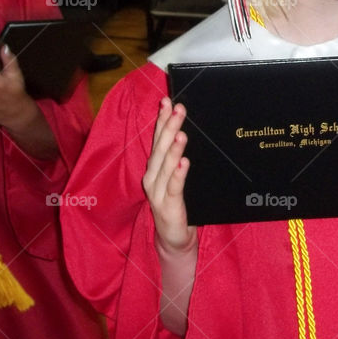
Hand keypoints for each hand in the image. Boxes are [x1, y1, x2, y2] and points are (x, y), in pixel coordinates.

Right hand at [143, 98, 195, 255]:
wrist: (173, 237)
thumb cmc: (176, 203)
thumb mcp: (175, 177)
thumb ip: (176, 157)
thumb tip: (184, 130)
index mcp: (154, 168)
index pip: (157, 139)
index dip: (161, 120)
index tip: (167, 101)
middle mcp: (152, 177)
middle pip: (160, 148)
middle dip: (169, 127)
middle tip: (178, 109)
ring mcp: (158, 192)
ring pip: (166, 166)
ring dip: (173, 149)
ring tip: (181, 132)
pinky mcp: (169, 206)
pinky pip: (174, 187)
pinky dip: (178, 174)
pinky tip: (185, 163)